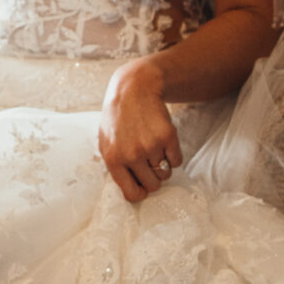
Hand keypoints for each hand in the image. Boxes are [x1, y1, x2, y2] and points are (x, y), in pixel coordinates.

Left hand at [100, 59, 181, 203]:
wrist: (133, 89)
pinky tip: (163, 141)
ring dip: (163, 164)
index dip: (140, 192)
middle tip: (150, 163)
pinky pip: (177, 161)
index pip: (132, 194)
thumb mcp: (106, 142)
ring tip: (153, 147)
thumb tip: (131, 190)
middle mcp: (131, 155)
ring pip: (166, 174)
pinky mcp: (168, 137)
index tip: (143, 185)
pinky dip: (173, 155)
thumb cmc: (118, 118)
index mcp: (113, 160)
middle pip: (153, 186)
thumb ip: (116, 166)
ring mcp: (150, 146)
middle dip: (154, 178)